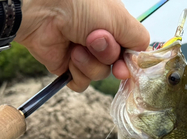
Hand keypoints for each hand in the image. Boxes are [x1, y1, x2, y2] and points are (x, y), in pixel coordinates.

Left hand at [15, 0, 149, 91]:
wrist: (43, 9)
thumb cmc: (82, 5)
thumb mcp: (120, 18)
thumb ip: (138, 38)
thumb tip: (142, 55)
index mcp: (114, 24)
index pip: (131, 50)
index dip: (129, 61)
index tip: (124, 66)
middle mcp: (99, 39)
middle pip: (115, 65)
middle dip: (106, 56)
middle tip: (92, 40)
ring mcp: (83, 53)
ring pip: (99, 75)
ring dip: (89, 63)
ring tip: (76, 46)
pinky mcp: (66, 66)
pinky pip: (81, 83)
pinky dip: (77, 74)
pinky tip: (69, 57)